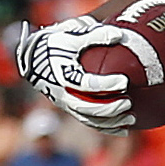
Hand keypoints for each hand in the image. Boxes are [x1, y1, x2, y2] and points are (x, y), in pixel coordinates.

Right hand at [14, 16, 138, 130]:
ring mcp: (66, 104)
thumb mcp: (73, 35)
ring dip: (111, 122)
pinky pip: (89, 123)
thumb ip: (96, 35)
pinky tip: (124, 130)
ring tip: (131, 119)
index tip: (125, 81)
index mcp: (63, 76)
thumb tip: (121, 35)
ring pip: (89, 120)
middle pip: (88, 108)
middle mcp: (63, 94)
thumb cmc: (56, 44)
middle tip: (128, 102)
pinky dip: (107, 128)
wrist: (33, 58)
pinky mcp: (71, 109)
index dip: (107, 85)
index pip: (87, 85)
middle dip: (110, 108)